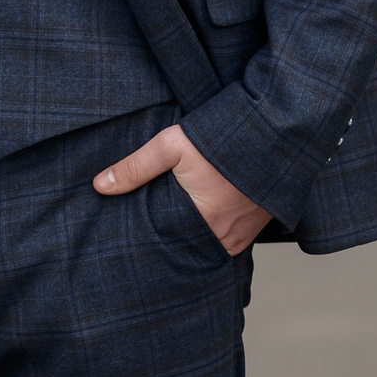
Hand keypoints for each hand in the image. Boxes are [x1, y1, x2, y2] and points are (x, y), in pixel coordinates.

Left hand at [93, 123, 269, 254]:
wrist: (277, 129)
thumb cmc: (222, 135)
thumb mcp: (172, 145)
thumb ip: (135, 167)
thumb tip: (99, 185)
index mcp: (204, 222)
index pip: (168, 244)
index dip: (151, 240)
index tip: (134, 238)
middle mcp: (227, 236)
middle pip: (190, 246)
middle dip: (172, 240)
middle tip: (152, 231)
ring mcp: (246, 233)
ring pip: (210, 244)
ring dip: (195, 235)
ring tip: (174, 224)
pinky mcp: (258, 224)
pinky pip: (230, 237)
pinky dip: (215, 231)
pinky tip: (204, 217)